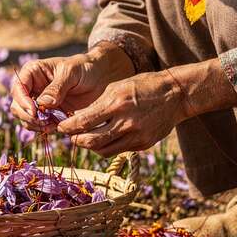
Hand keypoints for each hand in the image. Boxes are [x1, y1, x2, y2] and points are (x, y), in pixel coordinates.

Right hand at [10, 45, 132, 129]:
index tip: (34, 111)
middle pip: (17, 107)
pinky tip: (58, 127)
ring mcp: (39, 104)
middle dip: (28, 117)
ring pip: (26, 120)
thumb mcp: (71, 72)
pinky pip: (40, 127)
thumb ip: (56, 87)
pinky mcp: (49, 116)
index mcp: (32, 73)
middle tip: (44, 122)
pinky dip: (46, 130)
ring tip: (53, 125)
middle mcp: (32, 89)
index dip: (22, 101)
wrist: (101, 78)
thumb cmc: (85, 68)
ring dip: (37, 125)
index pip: (18, 88)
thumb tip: (42, 103)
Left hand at [57, 71, 188, 156]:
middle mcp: (126, 122)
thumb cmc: (142, 86)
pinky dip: (108, 146)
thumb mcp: (117, 87)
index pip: (84, 122)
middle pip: (91, 141)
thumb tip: (78, 118)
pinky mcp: (144, 144)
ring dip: (91, 146)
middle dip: (77, 140)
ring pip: (104, 151)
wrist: (175, 94)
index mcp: (116, 103)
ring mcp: (136, 136)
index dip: (68, 127)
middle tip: (72, 135)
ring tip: (87, 138)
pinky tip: (106, 138)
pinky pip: (119, 150)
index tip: (61, 127)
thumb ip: (98, 104)